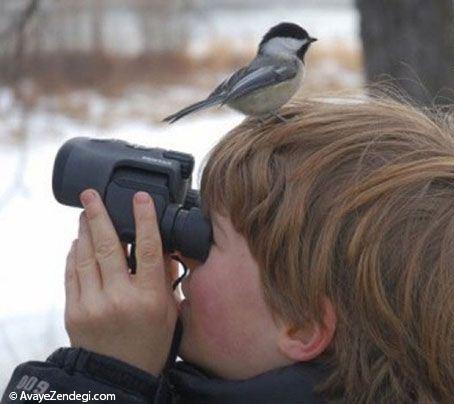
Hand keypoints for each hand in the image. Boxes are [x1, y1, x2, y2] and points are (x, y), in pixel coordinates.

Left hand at [64, 189, 177, 375]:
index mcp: (149, 298)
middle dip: (98, 215)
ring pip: (86, 256)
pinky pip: (71, 274)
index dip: (145, 219)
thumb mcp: (168, 311)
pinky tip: (77, 243)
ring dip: (84, 231)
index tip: (140, 198)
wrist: (119, 377)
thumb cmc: (149, 343)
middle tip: (91, 195)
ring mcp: (93, 304)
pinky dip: (73, 255)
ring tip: (84, 214)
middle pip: (108, 246)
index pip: (147, 249)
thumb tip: (161, 247)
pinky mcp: (73, 311)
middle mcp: (120, 298)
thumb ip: (164, 278)